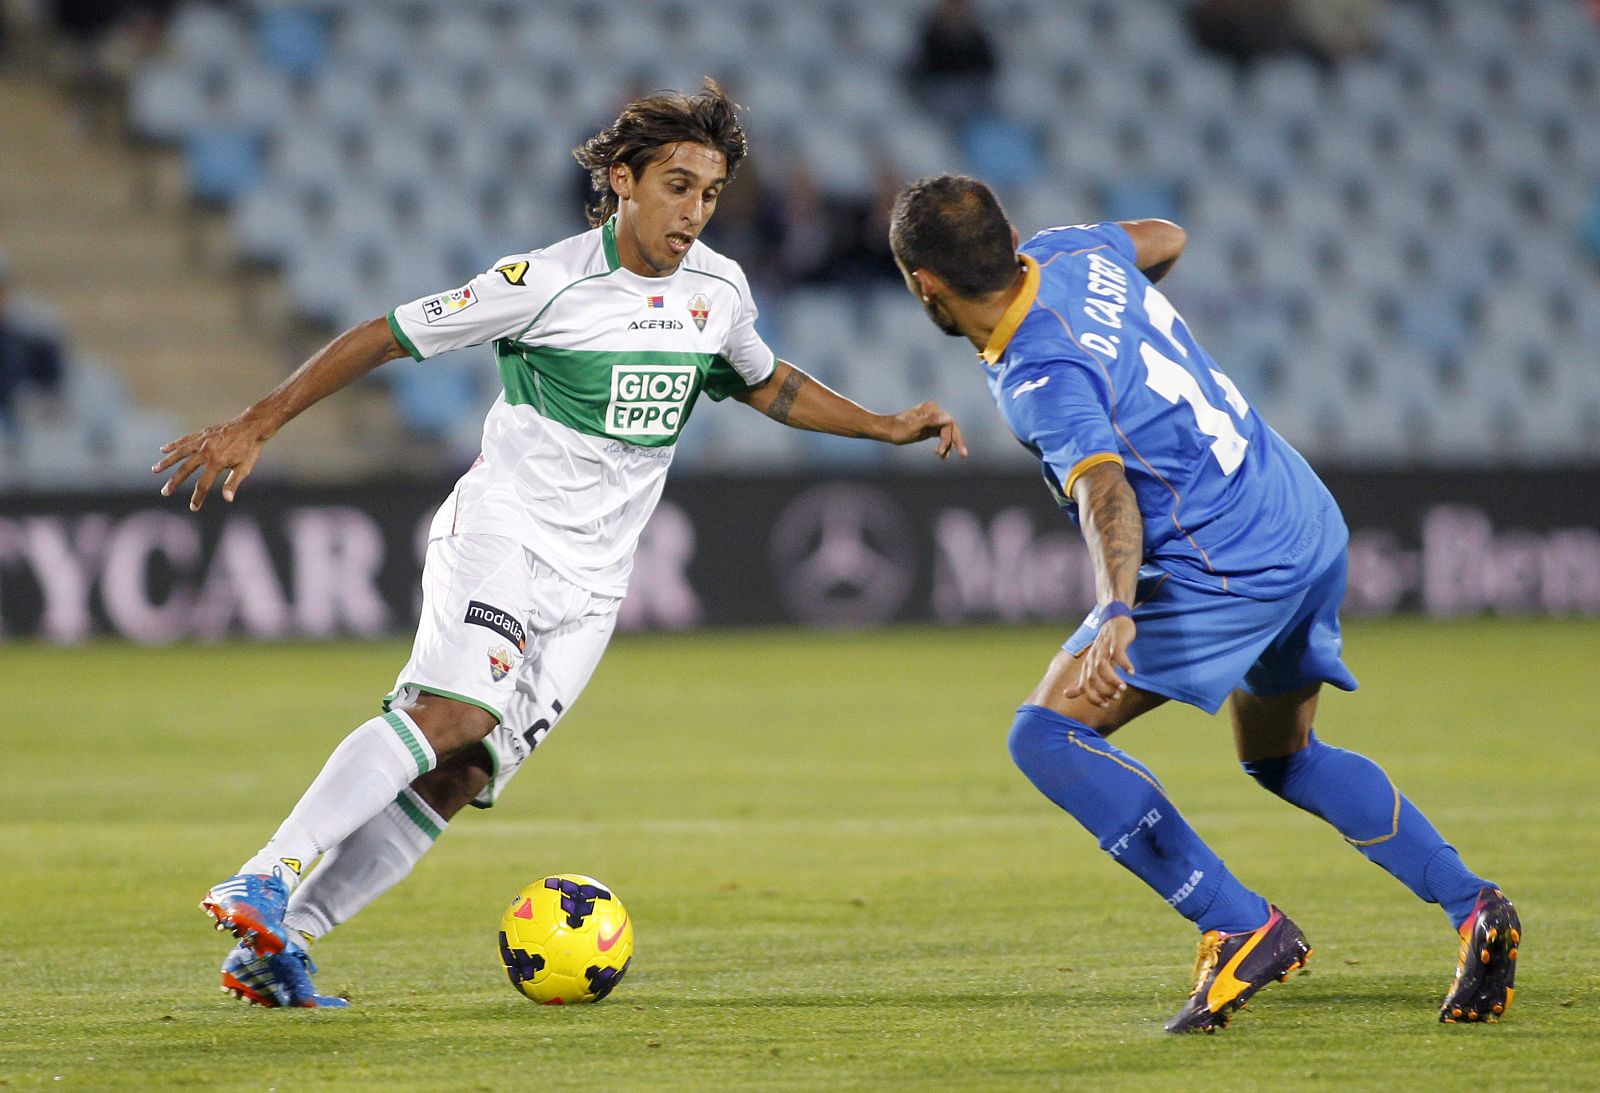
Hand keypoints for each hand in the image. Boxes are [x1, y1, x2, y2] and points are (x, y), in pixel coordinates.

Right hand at [152, 411, 275, 510]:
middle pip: (186, 470)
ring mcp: (202, 441)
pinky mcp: (202, 434)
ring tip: (154, 470)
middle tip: (165, 492)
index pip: (203, 484)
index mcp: (217, 462)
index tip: (193, 507)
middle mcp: (206, 452)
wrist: (252, 426)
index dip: (198, 497)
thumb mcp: (245, 468)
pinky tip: (163, 449)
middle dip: (174, 482)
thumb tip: (227, 499)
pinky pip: (184, 440)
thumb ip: (233, 483)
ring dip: (166, 462)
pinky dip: (173, 444)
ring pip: (180, 453)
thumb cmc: (250, 449)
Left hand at [882, 401, 967, 458]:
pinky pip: (942, 435)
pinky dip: (944, 444)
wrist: (887, 431)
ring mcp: (933, 419)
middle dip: (957, 441)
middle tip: (964, 455)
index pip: (948, 424)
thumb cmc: (898, 429)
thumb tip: (948, 417)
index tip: (942, 452)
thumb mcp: (914, 427)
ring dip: (948, 445)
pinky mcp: (931, 427)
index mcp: (932, 409)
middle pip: (952, 428)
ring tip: (943, 457)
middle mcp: (934, 412)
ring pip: (948, 433)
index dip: (949, 439)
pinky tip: (940, 454)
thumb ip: (931, 421)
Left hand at [1063, 616, 1135, 707]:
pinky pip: (1118, 653)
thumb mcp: (1092, 665)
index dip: (1093, 697)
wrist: (1114, 621)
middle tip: (1116, 696)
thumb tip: (1066, 695)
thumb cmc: (1104, 647)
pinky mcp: (1115, 641)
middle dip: (1104, 690)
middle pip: (1092, 678)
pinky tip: (1131, 672)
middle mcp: (1093, 658)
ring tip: (1123, 688)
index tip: (1106, 705)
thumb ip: (1081, 681)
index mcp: (1087, 665)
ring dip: (1113, 679)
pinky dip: (1124, 663)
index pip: (1085, 685)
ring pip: (1103, 667)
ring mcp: (1103, 649)